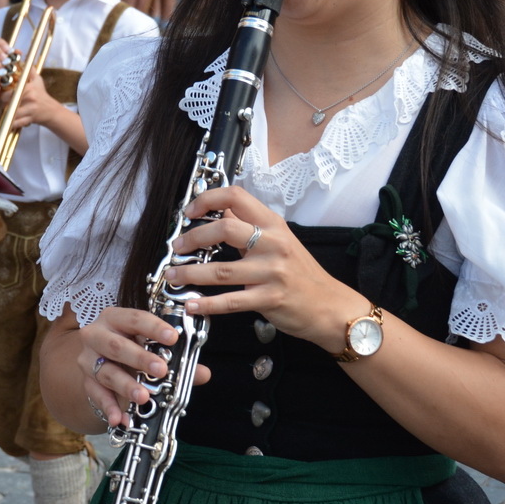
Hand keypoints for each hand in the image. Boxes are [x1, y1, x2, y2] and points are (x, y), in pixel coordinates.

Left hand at [4, 72, 60, 131]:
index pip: (12, 89)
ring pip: (12, 113)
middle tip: (1, 103)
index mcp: (30, 88)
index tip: (2, 94)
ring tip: (3, 111)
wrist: (52, 111)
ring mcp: (31, 110)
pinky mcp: (30, 119)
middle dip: (3, 103)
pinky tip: (10, 121)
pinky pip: (17, 123)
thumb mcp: (38, 80)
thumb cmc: (42, 95)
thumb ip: (30, 70)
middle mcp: (30, 98)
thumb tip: (24, 58)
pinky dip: (12, 123)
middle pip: (9, 101)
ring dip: (6, 113)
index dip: (4, 92)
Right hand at [80, 307, 210, 429]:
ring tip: (143, 397)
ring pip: (106, 372)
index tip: (173, 338)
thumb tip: (203, 373)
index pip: (135, 318)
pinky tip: (120, 419)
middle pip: (116, 345)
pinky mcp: (86, 381)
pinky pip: (96, 395)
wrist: (104, 361)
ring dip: (126, 385)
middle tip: (160, 370)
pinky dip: (109, 408)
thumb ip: (177, 360)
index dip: (154, 327)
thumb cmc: (132, 348)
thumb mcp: (151, 349)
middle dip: (140, 358)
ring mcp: (88, 359)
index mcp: (116, 318)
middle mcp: (97, 334)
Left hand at [163, 185, 354, 348]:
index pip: (236, 197)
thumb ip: (250, 226)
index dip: (207, 200)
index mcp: (273, 224)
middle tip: (178, 247)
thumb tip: (221, 210)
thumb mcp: (280, 241)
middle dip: (193, 238)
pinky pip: (231, 301)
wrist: (331, 306)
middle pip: (225, 229)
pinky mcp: (270, 299)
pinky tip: (192, 304)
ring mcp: (272, 272)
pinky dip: (207, 304)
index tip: (190, 212)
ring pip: (221, 270)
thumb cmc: (303, 274)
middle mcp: (273, 244)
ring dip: (190, 273)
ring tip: (173, 275)